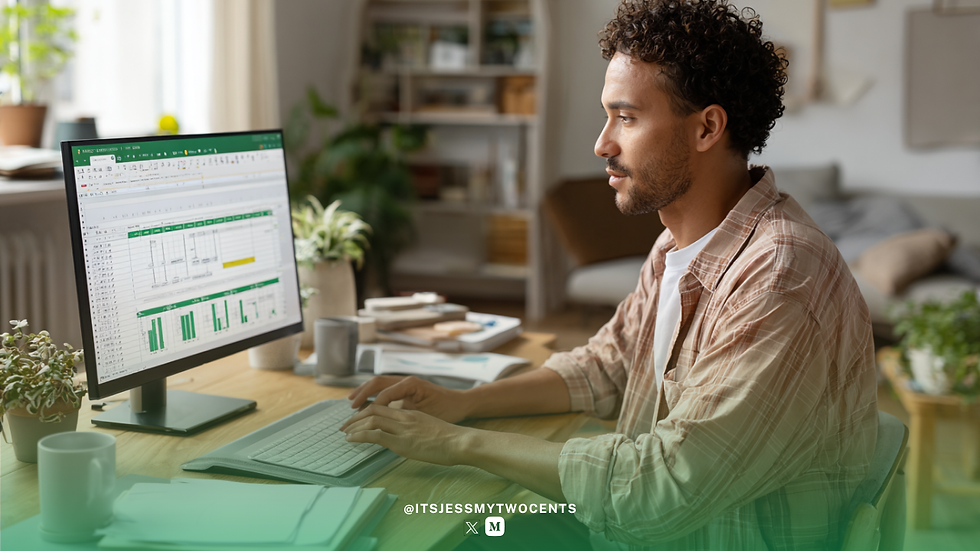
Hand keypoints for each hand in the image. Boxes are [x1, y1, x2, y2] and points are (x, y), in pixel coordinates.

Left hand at [341, 404, 470, 465]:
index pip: (383, 405)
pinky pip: (374, 435)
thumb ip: (416, 428)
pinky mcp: (402, 441)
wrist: (460, 441)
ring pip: (371, 419)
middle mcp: (405, 417)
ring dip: (354, 425)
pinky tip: (351, 440)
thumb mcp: (430, 427)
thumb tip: (408, 436)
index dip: (367, 409)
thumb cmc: (450, 438)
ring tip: (344, 433)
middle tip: (345, 425)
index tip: (357, 416)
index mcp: (411, 413)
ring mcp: (403, 428)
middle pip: (373, 409)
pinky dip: (359, 435)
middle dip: (356, 416)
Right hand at [347, 375, 469, 422]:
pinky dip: (373, 395)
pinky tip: (366, 404)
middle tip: (350, 406)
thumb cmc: (447, 409)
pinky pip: (385, 389)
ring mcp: (405, 383)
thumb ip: (406, 414)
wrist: (461, 403)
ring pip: (379, 383)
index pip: (384, 393)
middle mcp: (406, 380)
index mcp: (410, 384)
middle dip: (362, 393)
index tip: (361, 417)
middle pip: (377, 382)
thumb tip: (385, 419)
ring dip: (365, 392)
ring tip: (351, 402)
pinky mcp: (406, 389)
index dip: (371, 405)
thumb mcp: (426, 414)